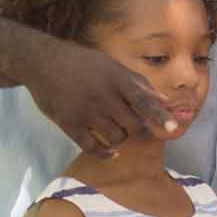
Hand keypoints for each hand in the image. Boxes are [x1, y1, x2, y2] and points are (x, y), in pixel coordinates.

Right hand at [21, 39, 174, 156]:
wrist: (43, 63)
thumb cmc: (82, 63)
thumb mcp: (112, 66)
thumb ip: (138, 83)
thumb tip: (163, 99)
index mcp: (116, 81)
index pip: (143, 101)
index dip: (159, 115)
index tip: (173, 127)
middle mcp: (103, 97)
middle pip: (133, 125)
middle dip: (144, 133)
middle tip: (146, 133)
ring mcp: (86, 112)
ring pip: (116, 137)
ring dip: (123, 138)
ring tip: (119, 131)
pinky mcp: (69, 124)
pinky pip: (91, 146)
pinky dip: (105, 153)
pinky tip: (111, 152)